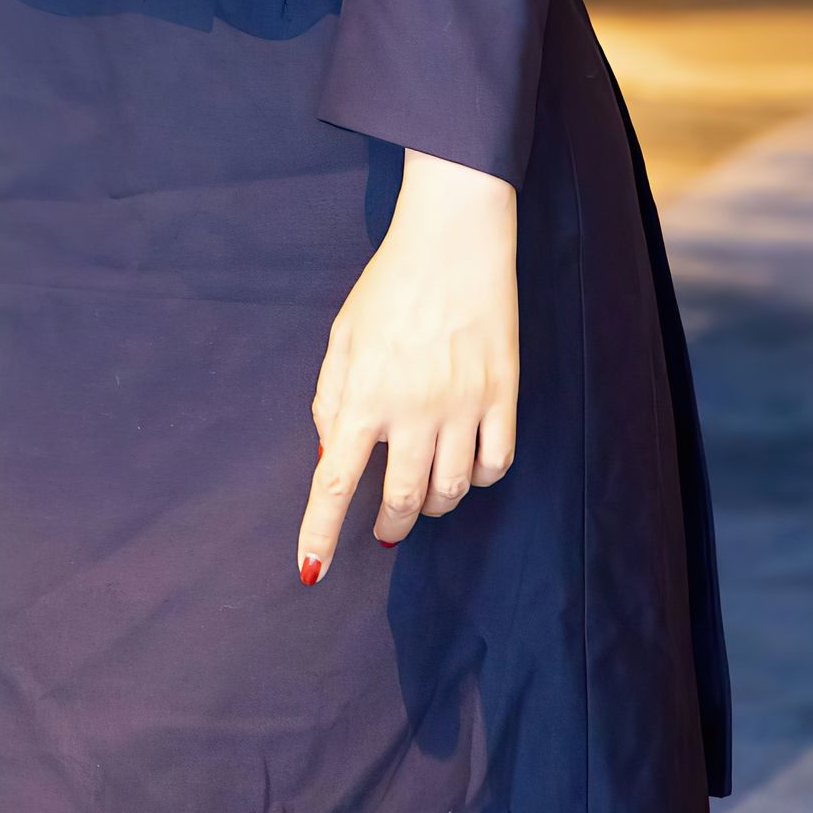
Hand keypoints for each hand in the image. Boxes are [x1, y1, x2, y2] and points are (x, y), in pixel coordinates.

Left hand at [297, 150, 517, 582]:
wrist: (454, 241)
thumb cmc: (390, 286)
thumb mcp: (343, 337)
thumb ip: (332, 401)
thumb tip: (333, 458)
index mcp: (364, 393)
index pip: (335, 482)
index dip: (320, 534)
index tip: (310, 571)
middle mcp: (412, 408)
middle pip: (399, 500)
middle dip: (387, 525)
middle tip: (383, 524)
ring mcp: (462, 405)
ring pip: (450, 491)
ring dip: (431, 506)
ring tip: (421, 494)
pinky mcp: (502, 395)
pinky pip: (495, 464)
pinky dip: (479, 479)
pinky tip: (466, 468)